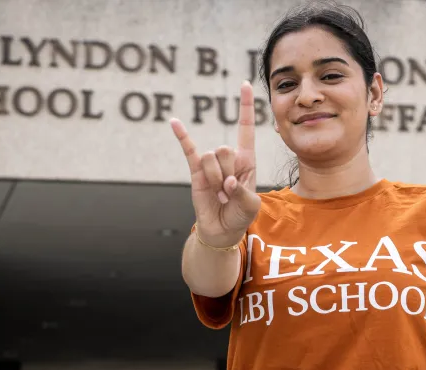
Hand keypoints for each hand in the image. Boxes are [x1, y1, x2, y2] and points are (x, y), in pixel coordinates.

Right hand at [170, 81, 260, 246]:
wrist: (222, 230)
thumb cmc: (240, 215)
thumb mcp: (251, 206)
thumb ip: (243, 193)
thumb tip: (227, 182)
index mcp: (246, 159)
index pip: (246, 128)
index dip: (245, 106)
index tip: (245, 83)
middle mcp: (228, 156)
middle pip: (225, 149)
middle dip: (228, 174)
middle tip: (230, 194)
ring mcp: (211, 163)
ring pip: (210, 159)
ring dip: (216, 181)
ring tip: (219, 196)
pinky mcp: (195, 171)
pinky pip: (188, 150)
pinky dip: (181, 136)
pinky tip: (173, 121)